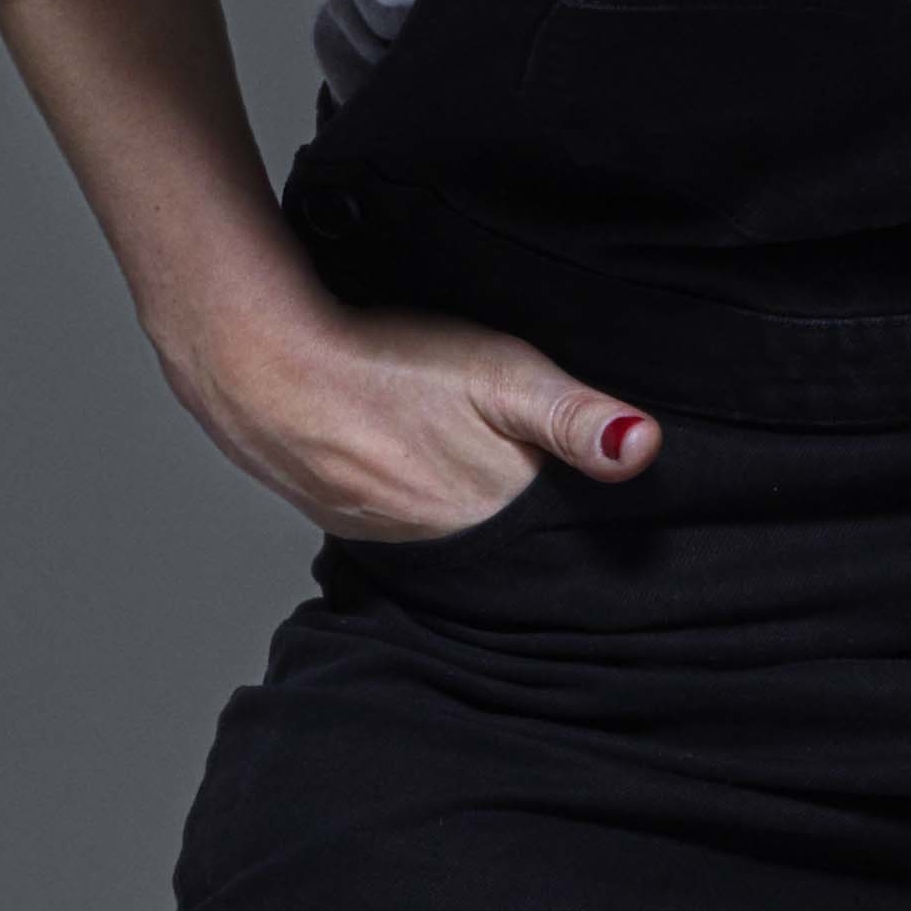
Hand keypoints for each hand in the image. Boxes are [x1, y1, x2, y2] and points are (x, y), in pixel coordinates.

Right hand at [167, 288, 662, 540]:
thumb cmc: (389, 363)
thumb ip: (576, 416)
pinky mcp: (338, 514)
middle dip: (523, 521)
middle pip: (500, 545)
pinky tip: (407, 457)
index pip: (553, 545)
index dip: (577, 524)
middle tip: (533, 480)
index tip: (598, 508)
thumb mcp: (504, 374)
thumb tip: (646, 449)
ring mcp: (380, 535)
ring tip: (472, 467)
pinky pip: (393, 520)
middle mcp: (436, 547)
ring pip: (444, 533)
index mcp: (487, 523)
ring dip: (462, 510)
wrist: (263, 366)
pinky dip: (410, 497)